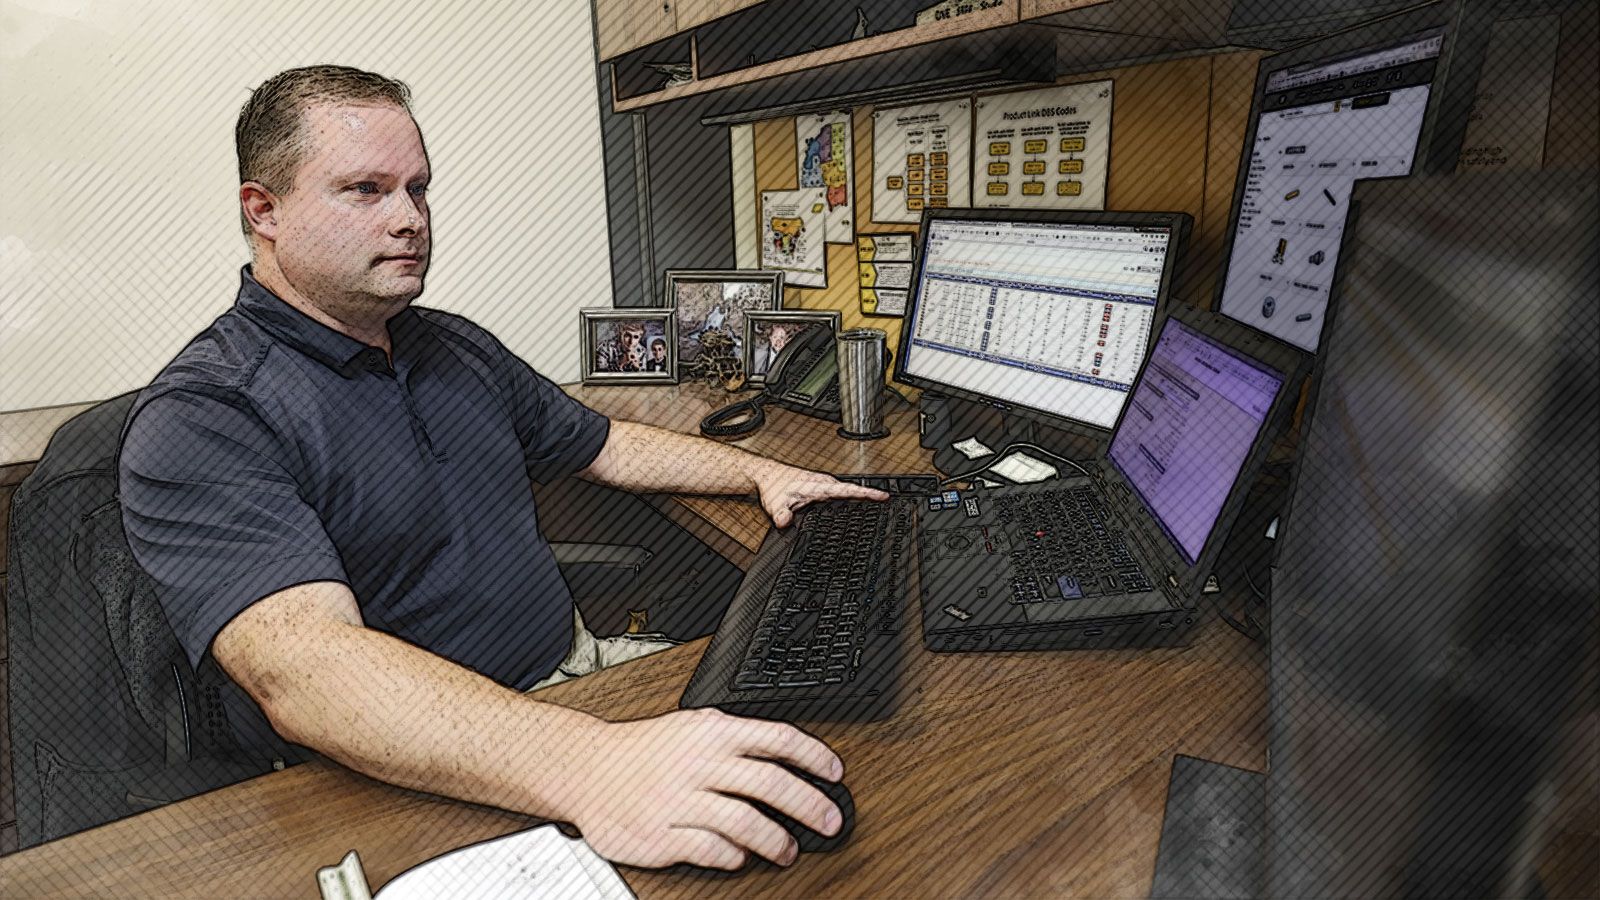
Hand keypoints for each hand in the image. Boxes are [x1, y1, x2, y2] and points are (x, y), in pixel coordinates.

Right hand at [560, 708, 845, 869]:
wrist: (587, 769)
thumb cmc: (644, 749)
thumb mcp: (693, 726)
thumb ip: (737, 737)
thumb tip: (786, 753)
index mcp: (714, 733)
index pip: (779, 739)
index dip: (814, 757)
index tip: (835, 774)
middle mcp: (702, 764)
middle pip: (772, 784)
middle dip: (810, 806)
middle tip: (830, 822)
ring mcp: (682, 800)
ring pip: (747, 823)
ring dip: (777, 841)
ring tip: (788, 850)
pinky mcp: (664, 834)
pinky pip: (713, 850)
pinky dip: (734, 856)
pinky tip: (741, 857)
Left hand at [754, 464, 889, 526]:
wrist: (768, 475)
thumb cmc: (774, 485)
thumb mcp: (776, 503)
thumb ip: (781, 514)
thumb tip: (785, 522)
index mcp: (820, 486)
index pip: (848, 490)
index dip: (867, 494)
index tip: (883, 496)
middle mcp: (824, 484)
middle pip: (853, 490)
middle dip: (870, 496)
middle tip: (887, 502)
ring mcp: (824, 485)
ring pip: (847, 491)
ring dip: (861, 496)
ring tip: (877, 503)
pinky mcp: (821, 488)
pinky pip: (840, 493)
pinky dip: (850, 498)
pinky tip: (854, 505)